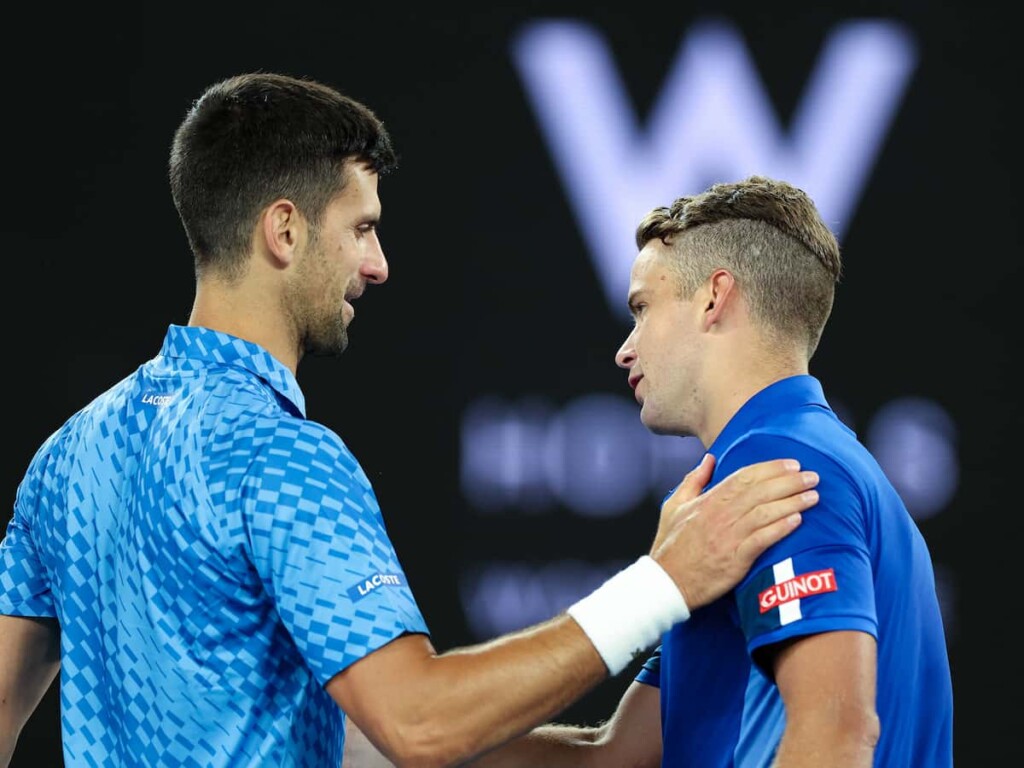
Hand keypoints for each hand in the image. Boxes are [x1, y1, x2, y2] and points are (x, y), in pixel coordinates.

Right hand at [650, 454, 818, 609]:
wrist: (667, 582)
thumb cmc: (671, 546)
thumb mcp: (673, 506)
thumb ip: (693, 480)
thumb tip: (709, 459)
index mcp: (708, 500)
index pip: (744, 477)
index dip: (770, 468)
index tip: (792, 464)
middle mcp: (720, 515)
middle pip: (760, 491)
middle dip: (789, 481)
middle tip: (812, 476)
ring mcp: (728, 536)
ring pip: (765, 512)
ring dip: (792, 502)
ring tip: (813, 496)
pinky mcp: (735, 559)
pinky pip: (762, 539)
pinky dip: (781, 528)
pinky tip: (798, 520)